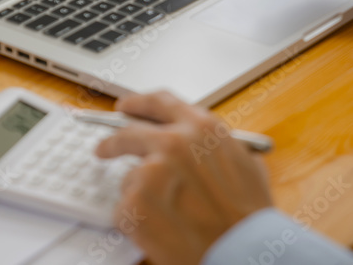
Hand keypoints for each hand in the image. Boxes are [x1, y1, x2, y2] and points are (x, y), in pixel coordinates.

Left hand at [95, 91, 272, 264]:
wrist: (243, 252)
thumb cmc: (249, 215)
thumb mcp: (244, 161)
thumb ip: (213, 144)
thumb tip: (194, 141)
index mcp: (200, 128)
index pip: (159, 102)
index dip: (138, 104)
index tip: (125, 108)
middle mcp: (173, 142)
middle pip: (128, 133)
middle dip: (113, 142)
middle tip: (104, 149)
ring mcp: (150, 172)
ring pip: (130, 178)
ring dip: (141, 195)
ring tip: (170, 216)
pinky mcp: (135, 204)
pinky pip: (125, 210)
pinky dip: (137, 222)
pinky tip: (163, 230)